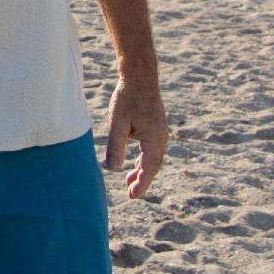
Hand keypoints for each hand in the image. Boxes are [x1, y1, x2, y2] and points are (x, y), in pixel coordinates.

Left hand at [103, 77, 167, 197]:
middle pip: (153, 165)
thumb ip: (116, 146)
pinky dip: (143, 158)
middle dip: (142, 180)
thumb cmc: (127, 98)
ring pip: (152, 157)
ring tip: (129, 181)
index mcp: (154, 139)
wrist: (140, 76)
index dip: (142, 183)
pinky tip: (134, 162)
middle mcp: (161, 137)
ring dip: (142, 169)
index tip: (133, 196)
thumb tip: (113, 169)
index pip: (150, 168)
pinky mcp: (155, 126)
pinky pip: (151, 148)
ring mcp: (159, 132)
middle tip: (130, 193)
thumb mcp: (117, 123)